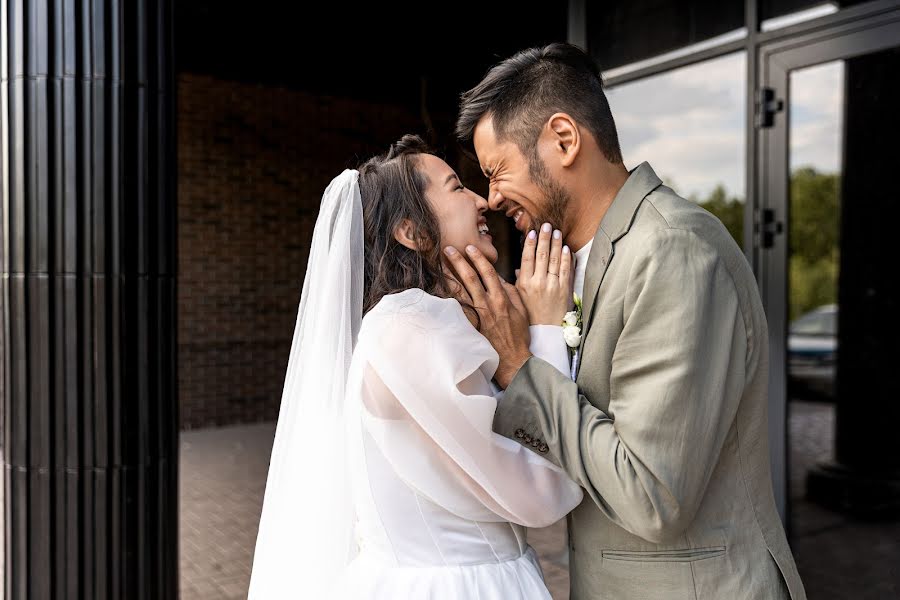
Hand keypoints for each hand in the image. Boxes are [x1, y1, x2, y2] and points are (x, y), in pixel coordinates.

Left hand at [443, 244, 531, 388]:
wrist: (513, 359)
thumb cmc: (519, 335)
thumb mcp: (522, 310)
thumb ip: (512, 292)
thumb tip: (501, 279)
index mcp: (502, 298)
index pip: (489, 273)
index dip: (478, 259)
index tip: (470, 247)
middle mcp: (489, 305)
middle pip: (471, 279)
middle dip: (459, 262)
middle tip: (448, 249)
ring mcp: (478, 316)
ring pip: (461, 292)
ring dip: (450, 277)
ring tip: (440, 266)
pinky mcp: (472, 326)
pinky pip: (458, 309)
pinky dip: (449, 298)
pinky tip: (440, 290)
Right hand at [516, 223, 573, 324]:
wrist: (545, 330)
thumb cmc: (530, 314)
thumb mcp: (519, 297)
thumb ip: (519, 281)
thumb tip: (518, 269)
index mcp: (525, 283)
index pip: (527, 258)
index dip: (529, 243)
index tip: (531, 232)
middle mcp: (538, 282)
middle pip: (541, 255)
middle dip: (544, 238)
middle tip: (545, 225)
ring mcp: (552, 285)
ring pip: (554, 260)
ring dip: (555, 244)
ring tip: (555, 232)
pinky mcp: (564, 289)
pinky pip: (566, 270)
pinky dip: (566, 258)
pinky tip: (565, 248)